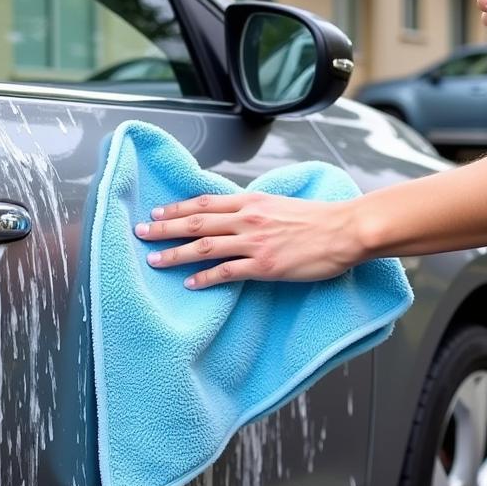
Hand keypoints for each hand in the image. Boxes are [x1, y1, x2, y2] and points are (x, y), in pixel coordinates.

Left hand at [133, 192, 363, 288]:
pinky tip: (189, 283)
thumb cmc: (318, 218)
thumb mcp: (280, 204)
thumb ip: (255, 209)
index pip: (204, 202)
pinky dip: (205, 277)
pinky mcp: (265, 266)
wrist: (344, 230)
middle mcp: (247, 219)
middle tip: (142, 232)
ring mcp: (255, 243)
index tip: (157, 212)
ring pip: (204, 247)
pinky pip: (227, 272)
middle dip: (165, 228)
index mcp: (251, 201)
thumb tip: (236, 215)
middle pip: (196, 222)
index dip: (177, 207)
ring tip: (154, 260)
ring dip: (176, 253)